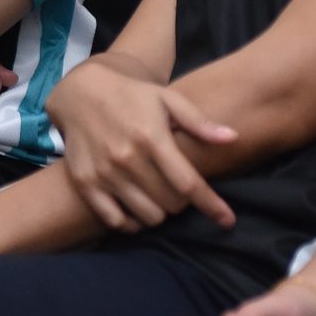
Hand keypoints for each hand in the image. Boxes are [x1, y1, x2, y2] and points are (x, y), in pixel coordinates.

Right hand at [44, 58, 236, 230]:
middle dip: (182, 202)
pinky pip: (116, 221)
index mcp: (151, 137)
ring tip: (159, 196)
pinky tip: (137, 209)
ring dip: (160, 212)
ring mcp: (104, 173)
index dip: (211, 205)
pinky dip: (132, 222)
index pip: (188, 183)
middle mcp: (127, 158)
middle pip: (171, 204)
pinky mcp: (86, 183)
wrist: (82, 93)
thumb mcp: (168, 99)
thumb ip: (199, 122)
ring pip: (148, 217)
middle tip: (178, 188)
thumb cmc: (133, 96)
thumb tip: (233, 138)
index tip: (227, 221)